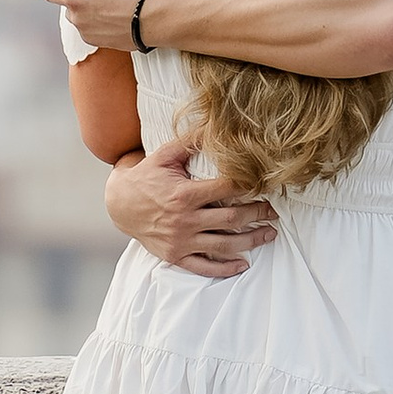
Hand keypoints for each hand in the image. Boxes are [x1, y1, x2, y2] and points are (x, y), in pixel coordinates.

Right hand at [108, 141, 274, 276]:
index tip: (264, 184)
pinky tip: (243, 264)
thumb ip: (190, 142)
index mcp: (184, 194)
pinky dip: (224, 269)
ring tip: (269, 234)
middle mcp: (184, 220)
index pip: (226, 190)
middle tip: (274, 211)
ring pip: (223, 245)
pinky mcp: (175, 256)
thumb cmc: (146, 177)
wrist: (119, 204)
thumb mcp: (165, 155)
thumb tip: (214, 124)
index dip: (249, 186)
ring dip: (250, 241)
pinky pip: (203, 267)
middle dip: (257, 215)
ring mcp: (180, 241)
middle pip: (231, 220)